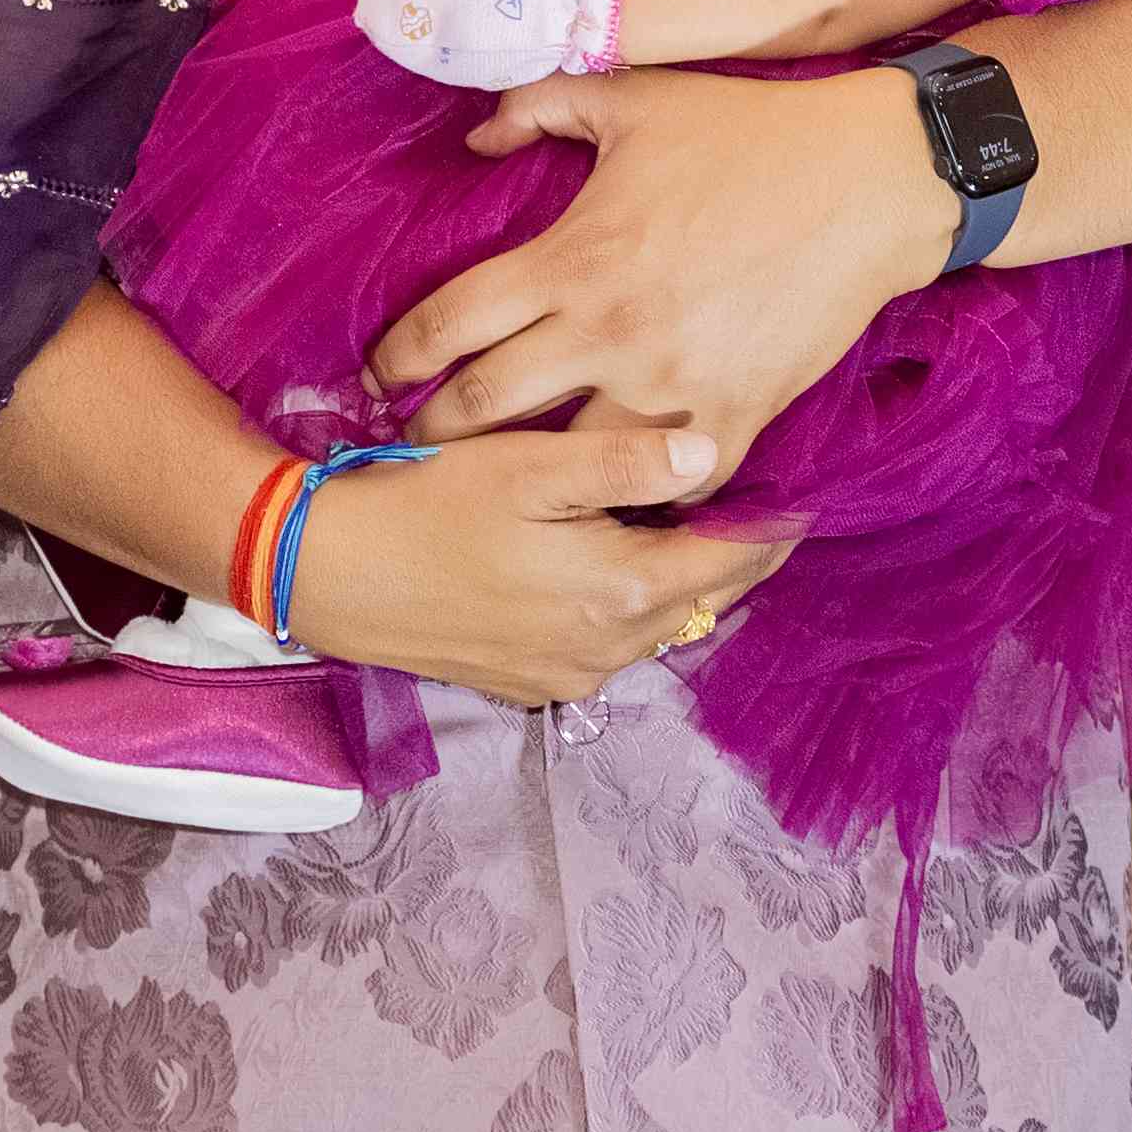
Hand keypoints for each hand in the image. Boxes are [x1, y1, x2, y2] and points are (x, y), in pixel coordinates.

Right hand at [277, 423, 789, 705]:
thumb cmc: (426, 504)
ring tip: (697, 529)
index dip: (769, 528)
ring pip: (656, 626)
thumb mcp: (530, 467)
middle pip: (700, 603)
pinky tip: (619, 563)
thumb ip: (626, 463)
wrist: (327, 572)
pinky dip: (631, 606)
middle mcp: (605, 649)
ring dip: (681, 584)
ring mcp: (565, 673)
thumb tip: (712, 451)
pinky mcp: (529, 680)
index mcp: (619, 593)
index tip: (803, 494)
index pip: (728, 564)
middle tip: (761, 508)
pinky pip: (609, 643)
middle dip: (734, 559)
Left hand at [378, 64, 951, 463]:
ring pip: (566, 463)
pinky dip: (638, 496)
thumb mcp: (635, 98)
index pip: (446, 326)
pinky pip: (668, 489)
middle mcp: (608, 333)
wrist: (869, 182)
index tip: (380, 375)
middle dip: (434, 432)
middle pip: (484, 409)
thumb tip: (471, 138)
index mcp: (571, 259)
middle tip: (415, 441)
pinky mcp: (735, 420)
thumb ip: (540, 105)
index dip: (396, 358)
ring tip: (502, 482)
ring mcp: (672, 388)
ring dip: (528, 473)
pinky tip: (613, 498)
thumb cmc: (748, 133)